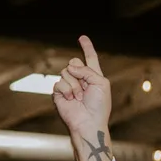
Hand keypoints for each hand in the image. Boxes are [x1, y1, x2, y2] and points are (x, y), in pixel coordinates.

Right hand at [53, 36, 113, 160]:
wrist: (89, 122)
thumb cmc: (99, 106)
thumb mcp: (101, 83)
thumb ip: (87, 70)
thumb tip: (69, 67)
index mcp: (94, 76)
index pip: (90, 58)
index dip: (87, 47)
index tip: (82, 37)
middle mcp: (80, 79)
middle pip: (74, 62)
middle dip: (79, 71)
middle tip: (84, 86)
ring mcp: (69, 86)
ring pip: (65, 72)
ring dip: (74, 85)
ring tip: (79, 97)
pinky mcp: (59, 93)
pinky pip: (59, 83)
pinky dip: (66, 91)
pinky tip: (71, 99)